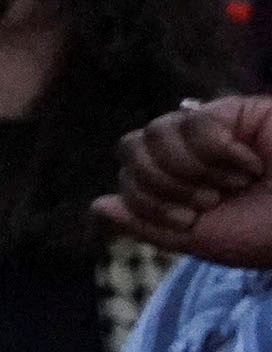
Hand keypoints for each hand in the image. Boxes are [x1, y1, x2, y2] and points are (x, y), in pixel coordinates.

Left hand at [106, 94, 271, 267]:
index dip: (149, 202)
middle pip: (129, 148)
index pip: (125, 178)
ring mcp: (209, 129)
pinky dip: (220, 151)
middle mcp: (185, 153)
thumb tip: (96, 204)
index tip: (192, 219)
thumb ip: (146, 224)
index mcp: (175, 183)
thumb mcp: (199, 240)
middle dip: (164, 185)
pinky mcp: (235, 111)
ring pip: (155, 132)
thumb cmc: (266, 235)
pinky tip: (249, 163)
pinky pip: (195, 121)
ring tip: (231, 184)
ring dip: (190, 169)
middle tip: (209, 201)